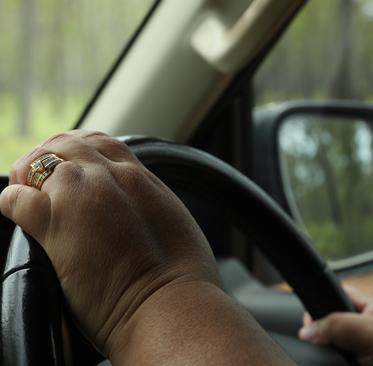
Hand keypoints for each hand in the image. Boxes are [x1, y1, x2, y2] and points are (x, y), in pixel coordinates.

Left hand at [0, 131, 289, 363]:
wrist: (171, 302)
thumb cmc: (183, 276)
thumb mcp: (174, 221)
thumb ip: (151, 203)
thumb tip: (141, 208)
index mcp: (140, 177)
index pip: (102, 143)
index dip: (82, 150)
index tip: (75, 166)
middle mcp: (110, 176)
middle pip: (67, 144)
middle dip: (51, 155)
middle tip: (41, 178)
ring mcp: (80, 194)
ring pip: (38, 162)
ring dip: (28, 175)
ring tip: (26, 192)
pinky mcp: (54, 223)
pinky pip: (15, 198)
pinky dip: (11, 202)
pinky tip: (16, 214)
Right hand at [298, 286, 372, 365]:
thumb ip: (340, 326)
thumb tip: (307, 329)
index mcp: (368, 307)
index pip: (334, 296)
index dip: (318, 305)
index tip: (307, 324)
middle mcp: (367, 328)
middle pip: (331, 329)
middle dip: (324, 340)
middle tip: (326, 349)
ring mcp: (369, 352)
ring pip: (338, 353)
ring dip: (333, 359)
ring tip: (345, 361)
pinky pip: (346, 364)